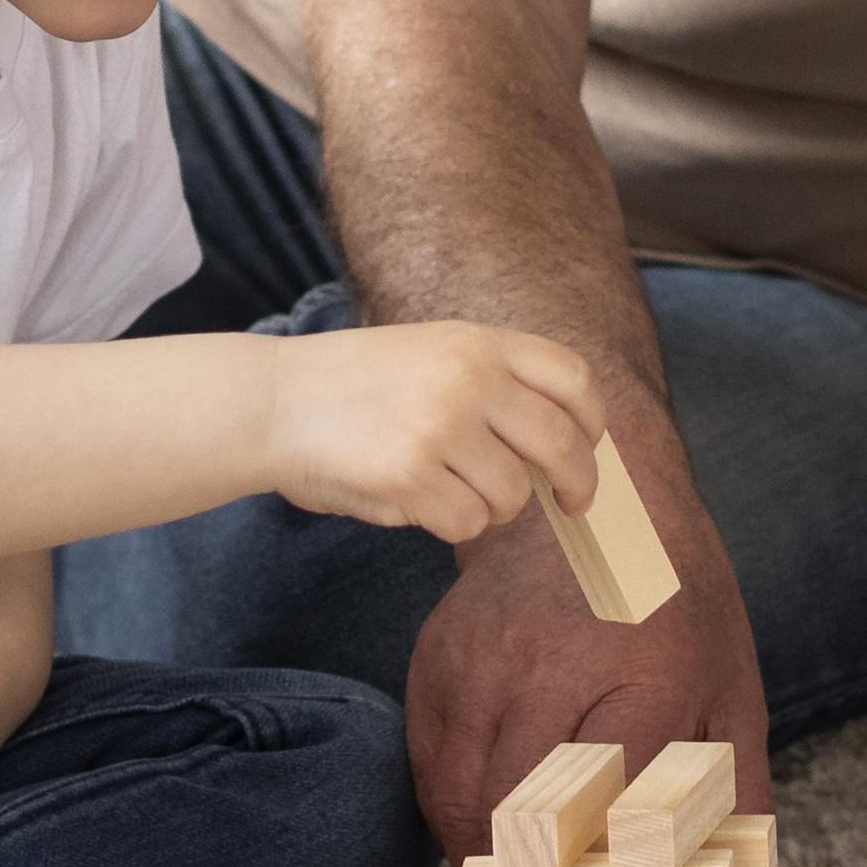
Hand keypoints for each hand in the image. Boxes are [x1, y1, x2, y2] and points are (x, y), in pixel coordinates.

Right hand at [252, 321, 599, 543]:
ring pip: (513, 496)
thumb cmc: (352, 385)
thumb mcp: (430, 351)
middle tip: (572, 504)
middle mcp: (467, 379)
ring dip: (493, 507)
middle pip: (561, 444)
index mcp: (477, 342)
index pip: (573, 377)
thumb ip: (492, 382)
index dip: (593, 421)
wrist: (273, 401)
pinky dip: (453, 524)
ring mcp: (441, 428)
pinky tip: (419, 501)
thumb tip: (560, 448)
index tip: (590, 447)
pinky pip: (468, 523)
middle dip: (577, 484)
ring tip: (451, 490)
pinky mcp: (412, 477)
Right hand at [398, 446, 770, 866]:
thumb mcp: (730, 686)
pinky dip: (447, 812)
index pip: (611, 810)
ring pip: (460, 798)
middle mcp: (551, 668)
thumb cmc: (673, 596)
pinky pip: (428, 762)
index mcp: (642, 677)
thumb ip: (740, 799)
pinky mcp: (437, 658)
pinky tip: (477, 839)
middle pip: (521, 817)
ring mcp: (484, 661)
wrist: (595, 492)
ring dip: (480, 864)